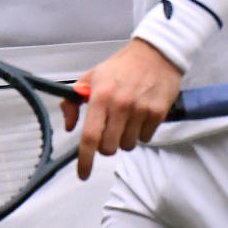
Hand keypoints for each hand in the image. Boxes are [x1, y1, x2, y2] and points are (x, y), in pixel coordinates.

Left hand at [62, 39, 181, 179]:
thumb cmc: (122, 66)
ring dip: (125, 139)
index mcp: (101, 96)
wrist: (155, 53)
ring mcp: (140, 110)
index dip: (85, 160)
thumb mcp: (91, 77)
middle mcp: (120, 104)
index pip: (90, 136)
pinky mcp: (157, 113)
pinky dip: (141, 133)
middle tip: (109, 131)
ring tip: (127, 119)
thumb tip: (70, 126)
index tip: (83, 173)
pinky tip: (140, 116)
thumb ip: (73, 101)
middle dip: (107, 146)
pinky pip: (145, 138)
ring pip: (128, 145)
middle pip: (109, 147)